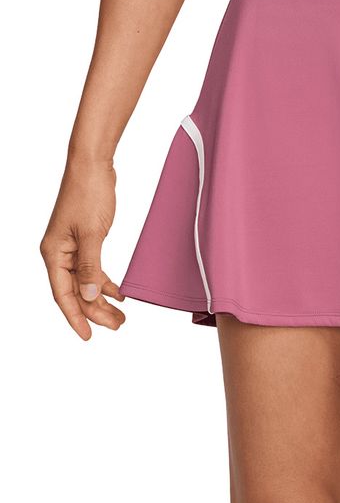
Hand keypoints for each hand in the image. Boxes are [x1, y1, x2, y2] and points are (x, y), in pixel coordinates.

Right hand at [40, 157, 125, 339]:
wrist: (92, 166)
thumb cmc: (89, 194)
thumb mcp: (93, 233)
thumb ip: (90, 267)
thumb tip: (89, 297)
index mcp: (54, 253)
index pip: (63, 294)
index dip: (76, 317)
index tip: (89, 336)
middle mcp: (59, 253)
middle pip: (75, 292)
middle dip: (95, 311)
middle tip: (119, 326)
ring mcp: (71, 247)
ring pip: (85, 283)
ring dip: (103, 299)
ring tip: (122, 316)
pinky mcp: (85, 241)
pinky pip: (93, 269)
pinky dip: (106, 282)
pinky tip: (120, 293)